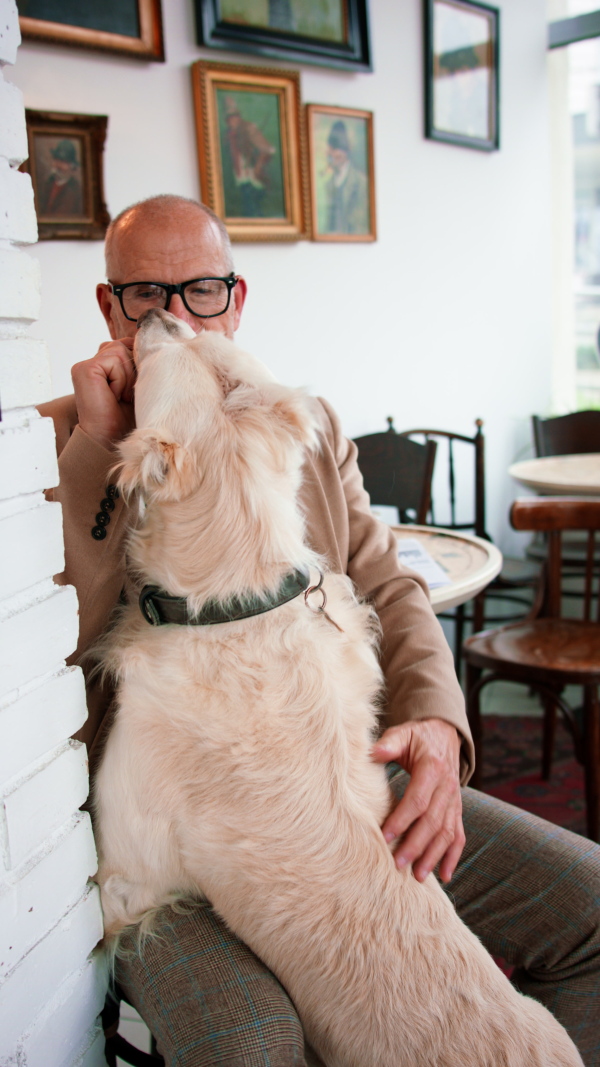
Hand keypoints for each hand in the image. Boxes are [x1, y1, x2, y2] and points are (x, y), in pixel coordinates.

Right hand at [71, 337, 135, 449]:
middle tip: (127, 396)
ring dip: (128, 378)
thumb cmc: (128, 417)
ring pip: (121, 351)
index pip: (131, 344)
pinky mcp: (84, 369)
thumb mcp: (140, 384)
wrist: (113, 440)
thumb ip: (139, 361)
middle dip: (135, 371)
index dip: (140, 363)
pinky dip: (120, 381)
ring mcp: (86, 364)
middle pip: (127, 345)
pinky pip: (113, 361)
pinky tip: (113, 396)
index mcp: (107, 362)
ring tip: (121, 397)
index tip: (136, 389)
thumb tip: (151, 342)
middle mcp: (95, 360)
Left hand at [371, 718, 464, 883]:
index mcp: (432, 768)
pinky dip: (453, 856)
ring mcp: (454, 800)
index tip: (385, 836)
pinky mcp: (456, 809)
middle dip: (416, 845)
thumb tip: (374, 752)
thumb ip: (389, 743)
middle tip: (398, 865)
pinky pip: (458, 835)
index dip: (402, 820)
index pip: (418, 800)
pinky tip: (445, 876)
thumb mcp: (403, 733)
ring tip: (417, 876)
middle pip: (432, 822)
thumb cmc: (417, 736)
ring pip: (446, 832)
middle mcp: (447, 787)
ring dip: (433, 856)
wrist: (444, 733)